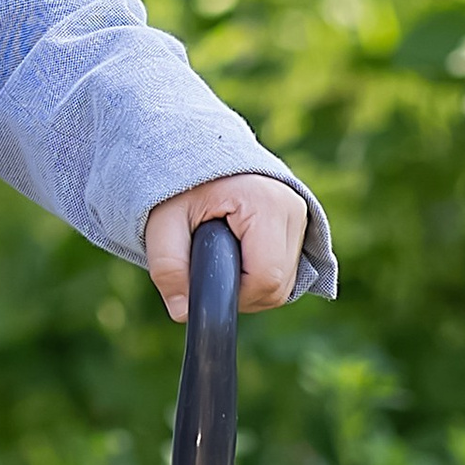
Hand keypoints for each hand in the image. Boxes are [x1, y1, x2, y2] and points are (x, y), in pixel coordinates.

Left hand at [142, 172, 309, 321]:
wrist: (197, 152)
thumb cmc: (180, 186)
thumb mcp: (163, 223)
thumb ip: (168, 266)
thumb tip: (183, 313)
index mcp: (264, 203)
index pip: (265, 277)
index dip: (233, 293)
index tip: (206, 280)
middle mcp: (292, 208)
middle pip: (279, 286)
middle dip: (241, 292)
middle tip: (209, 270)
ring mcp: (301, 216)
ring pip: (286, 284)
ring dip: (252, 286)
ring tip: (221, 259)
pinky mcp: (301, 223)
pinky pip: (288, 272)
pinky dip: (262, 276)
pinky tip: (239, 258)